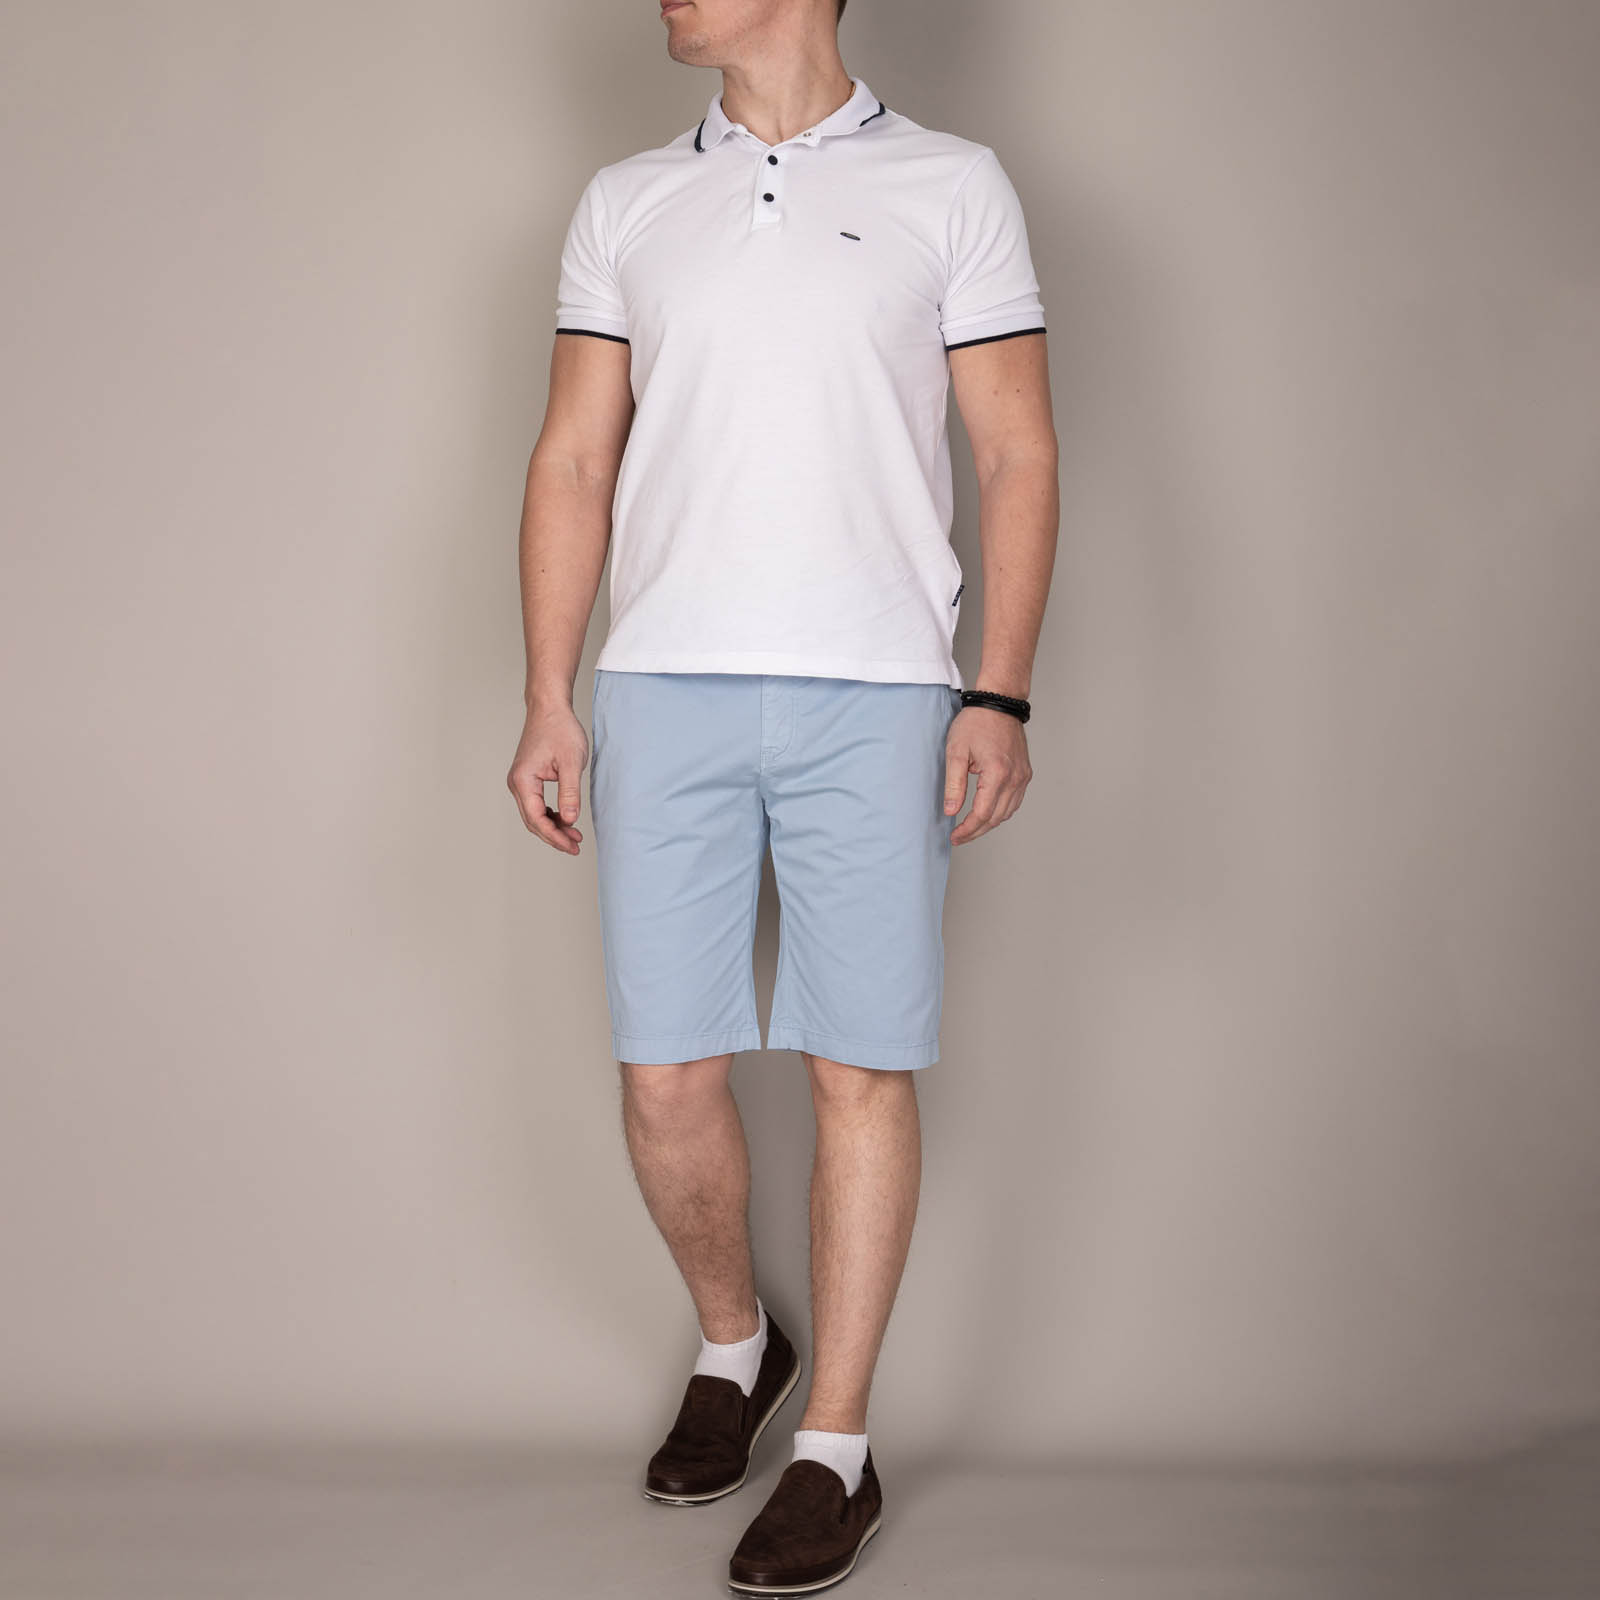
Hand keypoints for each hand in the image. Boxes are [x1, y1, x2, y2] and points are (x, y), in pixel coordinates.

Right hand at [508, 699, 588, 854]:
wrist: (550, 708)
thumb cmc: (560, 729)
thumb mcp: (570, 763)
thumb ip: (570, 793)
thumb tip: (569, 820)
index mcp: (523, 780)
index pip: (536, 818)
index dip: (554, 836)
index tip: (572, 845)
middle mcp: (517, 783)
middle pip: (532, 820)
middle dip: (554, 836)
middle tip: (575, 846)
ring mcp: (520, 781)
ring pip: (534, 814)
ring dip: (553, 827)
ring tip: (574, 836)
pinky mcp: (528, 778)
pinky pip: (536, 804)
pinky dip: (550, 815)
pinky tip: (565, 820)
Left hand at [943, 706, 1032, 844]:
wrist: (999, 703)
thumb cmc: (977, 722)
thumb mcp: (956, 752)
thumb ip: (954, 784)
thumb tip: (951, 811)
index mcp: (997, 774)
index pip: (982, 814)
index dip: (967, 830)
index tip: (954, 837)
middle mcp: (1015, 778)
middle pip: (996, 818)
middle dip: (976, 831)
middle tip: (959, 837)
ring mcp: (1023, 776)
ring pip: (1007, 812)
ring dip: (989, 823)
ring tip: (970, 827)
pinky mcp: (1025, 773)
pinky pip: (1015, 801)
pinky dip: (1001, 811)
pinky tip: (987, 811)